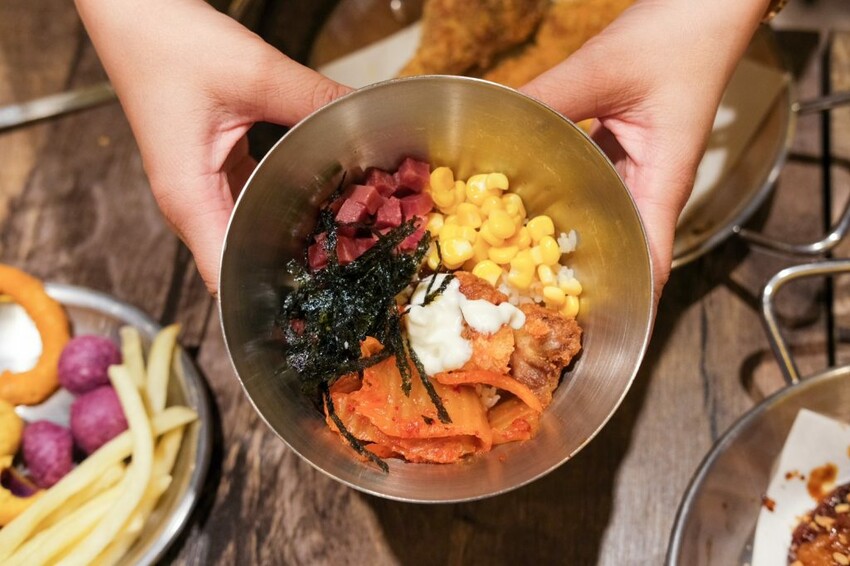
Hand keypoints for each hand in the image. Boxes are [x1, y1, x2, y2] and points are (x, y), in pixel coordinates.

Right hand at [74, 0, 350, 292]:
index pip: (225, 278)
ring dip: (292, 241)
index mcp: (189, 199)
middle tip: (354, 273)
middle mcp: (191, 206)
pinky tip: (322, 202)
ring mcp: (200, 192)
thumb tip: (368, 119)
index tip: (318, 307)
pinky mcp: (210, 173)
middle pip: (242, 263)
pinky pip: (250, 205)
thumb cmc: (167, 42)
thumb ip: (315, 101)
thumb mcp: (254, 73)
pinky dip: (284, 209)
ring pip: (248, 236)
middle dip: (295, 272)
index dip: (268, 301)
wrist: (131, 12)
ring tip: (348, 244)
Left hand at [521, 0, 767, 300]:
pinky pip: (588, 187)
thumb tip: (492, 129)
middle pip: (616, 251)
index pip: (647, 263)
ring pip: (599, 221)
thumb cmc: (678, 37)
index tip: (578, 330)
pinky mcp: (622, 154)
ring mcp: (636, 173)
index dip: (618, 304)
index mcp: (661, 183)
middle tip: (521, 301)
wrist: (705, 7)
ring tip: (511, 265)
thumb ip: (550, 97)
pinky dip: (558, 198)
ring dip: (562, 242)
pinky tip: (520, 200)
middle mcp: (650, 188)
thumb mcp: (605, 68)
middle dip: (574, 280)